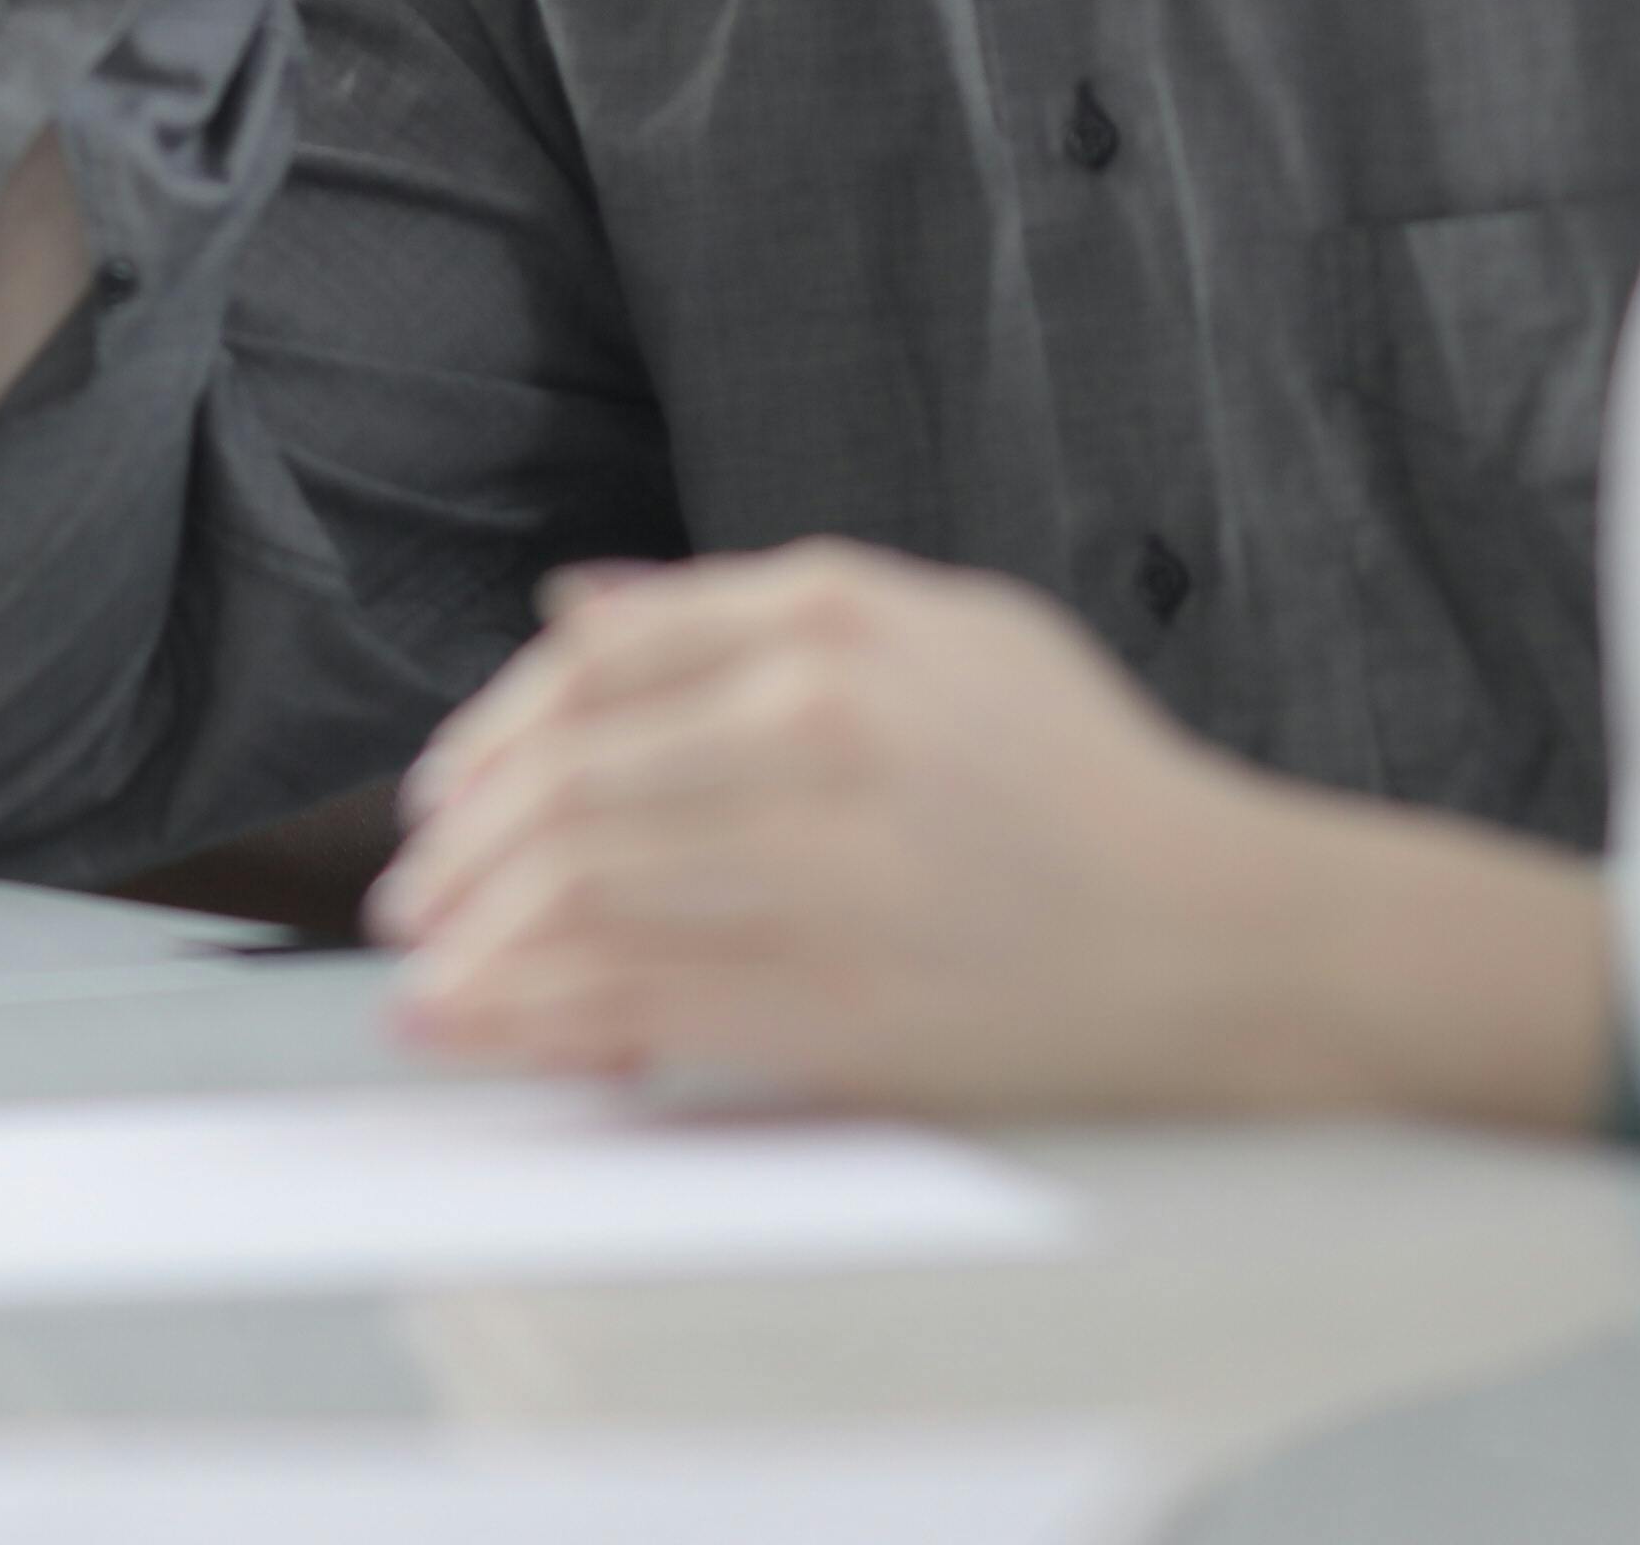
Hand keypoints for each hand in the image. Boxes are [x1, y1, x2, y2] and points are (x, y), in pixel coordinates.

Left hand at [367, 544, 1611, 1125]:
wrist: (1231, 940)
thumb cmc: (1087, 787)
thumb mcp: (951, 634)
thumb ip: (749, 613)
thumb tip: (574, 606)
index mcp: (837, 613)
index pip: (595, 659)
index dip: (491, 731)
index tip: (440, 790)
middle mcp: (818, 720)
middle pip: (567, 778)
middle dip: (458, 848)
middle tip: (407, 894)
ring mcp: (824, 862)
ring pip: (583, 894)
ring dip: (476, 942)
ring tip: (427, 975)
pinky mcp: (836, 997)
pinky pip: (640, 1003)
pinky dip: (539, 1019)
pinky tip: (488, 1033)